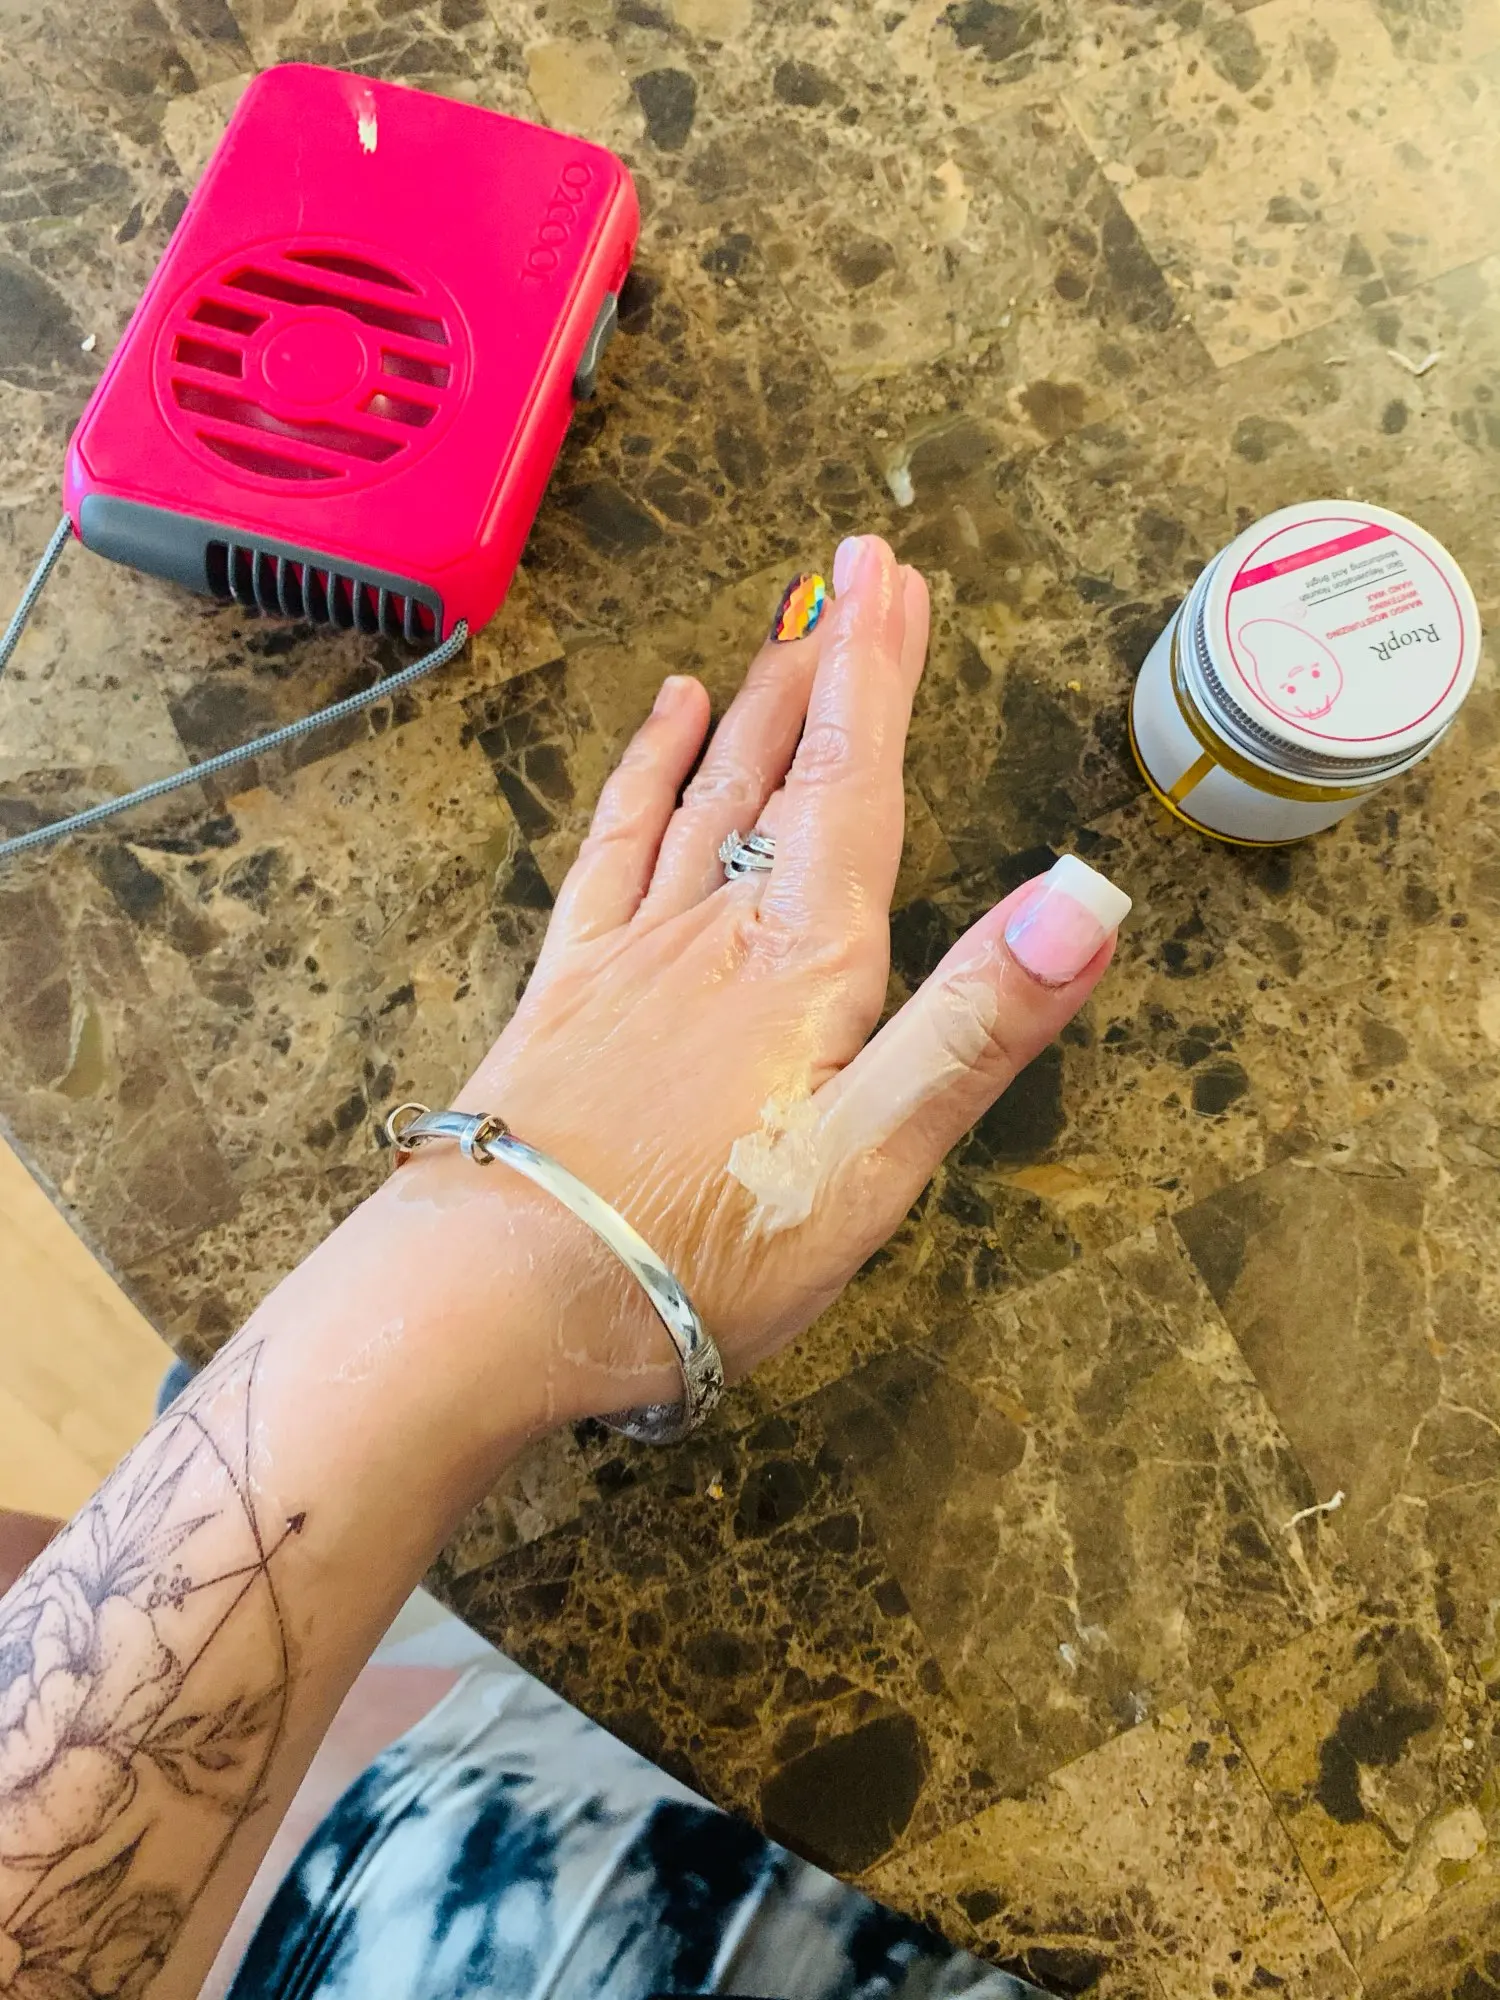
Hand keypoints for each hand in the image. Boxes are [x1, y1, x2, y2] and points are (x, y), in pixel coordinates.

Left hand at [394, 536, 1128, 1422]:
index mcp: (805, 961)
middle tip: (856, 571)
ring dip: (751, 703)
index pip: (855, 784)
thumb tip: (1085, 900)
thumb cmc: (703, 1246)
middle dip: (828, 664)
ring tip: (785, 628)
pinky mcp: (571, 984)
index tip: (893, 577)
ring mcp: (633, 947)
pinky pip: (613, 844)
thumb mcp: (871, 1159)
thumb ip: (975, 1025)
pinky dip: (643, 773)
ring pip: (704, 788)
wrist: (501, 1291)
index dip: (879, 676)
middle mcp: (718, 927)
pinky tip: (662, 723)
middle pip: (785, 766)